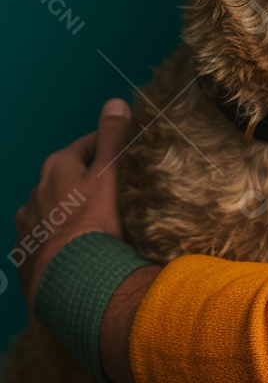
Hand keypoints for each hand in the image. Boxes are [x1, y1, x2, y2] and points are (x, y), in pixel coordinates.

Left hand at [13, 98, 131, 310]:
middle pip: (66, 178)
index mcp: (56, 168)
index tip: (126, 158)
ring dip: (68, 211)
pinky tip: (75, 251)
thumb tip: (114, 102)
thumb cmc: (96, 220)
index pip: (85, 145)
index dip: (107, 148)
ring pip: (51, 209)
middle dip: (86, 181)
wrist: (73, 281)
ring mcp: (27, 227)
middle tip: (114, 192)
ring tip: (93, 224)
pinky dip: (58, 240)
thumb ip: (113, 136)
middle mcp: (35, 193)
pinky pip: (44, 240)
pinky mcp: (25, 257)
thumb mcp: (110, 172)